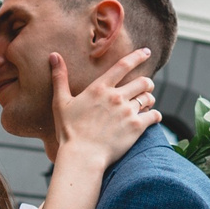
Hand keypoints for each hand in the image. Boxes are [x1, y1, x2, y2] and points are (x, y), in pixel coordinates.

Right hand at [47, 46, 157, 168]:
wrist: (82, 156)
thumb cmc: (69, 131)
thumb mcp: (60, 102)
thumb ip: (59, 78)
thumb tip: (53, 56)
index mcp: (100, 88)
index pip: (123, 65)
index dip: (138, 56)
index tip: (147, 52)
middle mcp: (116, 97)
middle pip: (143, 82)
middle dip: (147, 83)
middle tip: (145, 87)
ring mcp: (128, 112)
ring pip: (149, 98)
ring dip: (150, 99)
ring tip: (146, 104)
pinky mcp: (136, 127)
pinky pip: (155, 115)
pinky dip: (156, 115)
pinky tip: (153, 118)